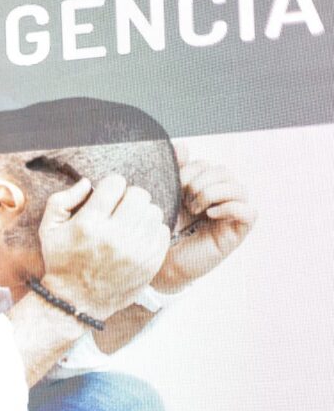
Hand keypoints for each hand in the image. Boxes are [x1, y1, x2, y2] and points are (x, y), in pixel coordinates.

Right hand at [39, 175, 169, 318]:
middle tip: (118, 210)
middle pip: (139, 194)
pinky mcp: (150, 263)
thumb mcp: (48, 230)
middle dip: (127, 198)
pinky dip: (151, 231)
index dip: (109, 187)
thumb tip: (87, 183)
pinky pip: (162, 231)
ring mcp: (136, 251)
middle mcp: (114, 236)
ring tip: (127, 225)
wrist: (76, 302)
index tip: (105, 198)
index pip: (115, 183)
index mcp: (89, 224)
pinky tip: (136, 239)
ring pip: (153, 211)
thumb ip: (62, 200)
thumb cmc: (62, 262)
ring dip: (140, 214)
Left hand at [153, 147, 255, 291]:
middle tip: (185, 200)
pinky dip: (230, 208)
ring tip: (195, 209)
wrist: (161, 264)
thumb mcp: (165, 198)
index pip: (208, 164)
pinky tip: (210, 215)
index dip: (191, 170)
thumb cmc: (162, 233)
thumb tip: (183, 146)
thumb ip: (174, 171)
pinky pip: (249, 211)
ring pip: (238, 188)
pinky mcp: (237, 232)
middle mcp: (220, 199)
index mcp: (203, 188)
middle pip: (224, 172)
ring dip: (213, 193)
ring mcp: (230, 215)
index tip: (175, 185)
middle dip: (201, 181)